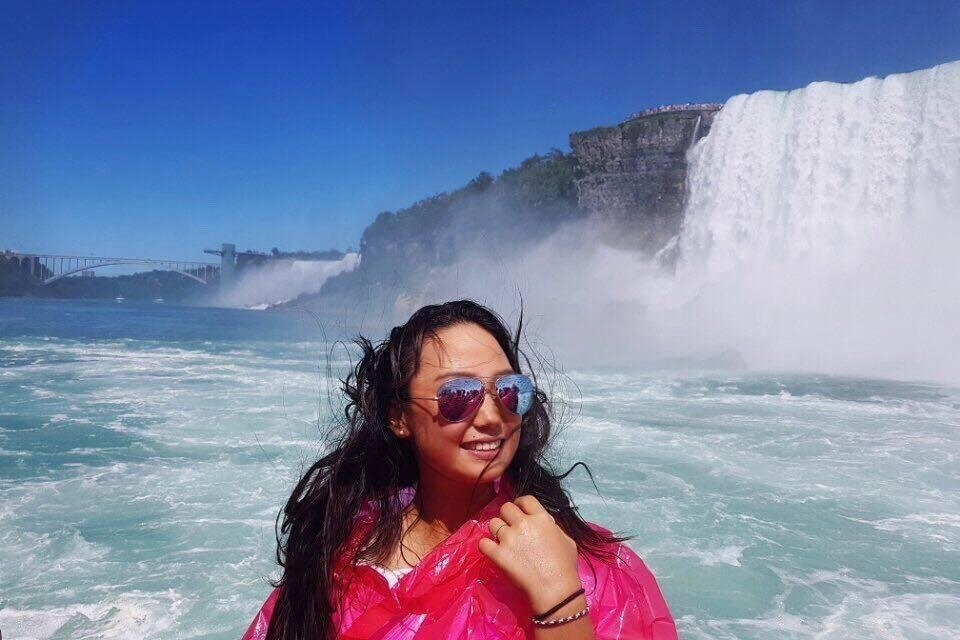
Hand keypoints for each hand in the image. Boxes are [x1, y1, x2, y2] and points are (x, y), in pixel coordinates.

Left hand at [478, 495, 581, 609]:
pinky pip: (483, 543)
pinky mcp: (498, 554)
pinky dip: (486, 546)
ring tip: (502, 541)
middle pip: (505, 508)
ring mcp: (508, 538)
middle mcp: (523, 524)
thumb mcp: (566, 540)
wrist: (555, 589)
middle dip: (507, 516)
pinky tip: (492, 551)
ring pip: (493, 523)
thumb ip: (553, 527)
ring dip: (496, 530)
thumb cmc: (565, 566)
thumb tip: (545, 523)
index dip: (520, 504)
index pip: (525, 499)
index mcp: (541, 518)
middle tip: (510, 527)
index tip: (519, 512)